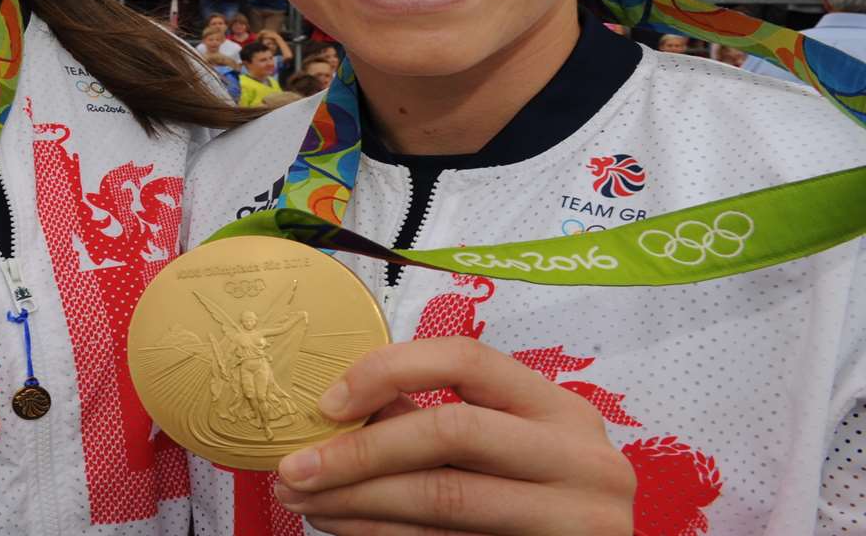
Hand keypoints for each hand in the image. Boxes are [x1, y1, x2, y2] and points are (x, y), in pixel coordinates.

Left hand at [273, 337, 633, 533]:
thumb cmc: (542, 507)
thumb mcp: (508, 451)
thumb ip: (436, 423)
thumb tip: (339, 413)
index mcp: (561, 410)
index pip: (466, 358)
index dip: (388, 371)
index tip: (327, 404)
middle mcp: (581, 457)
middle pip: (449, 431)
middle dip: (358, 452)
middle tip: (295, 469)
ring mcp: (578, 516)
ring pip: (444, 497)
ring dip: (358, 500)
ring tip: (306, 502)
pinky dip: (385, 535)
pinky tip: (348, 528)